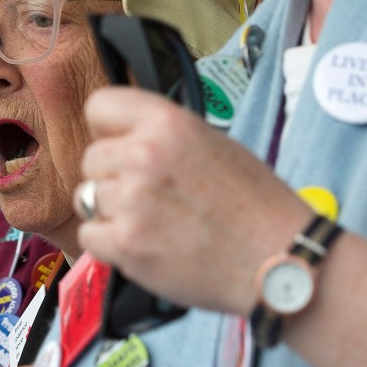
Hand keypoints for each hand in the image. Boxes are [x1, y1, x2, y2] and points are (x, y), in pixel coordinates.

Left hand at [76, 86, 307, 313]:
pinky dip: (111, 245)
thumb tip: (123, 141)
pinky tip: (145, 245)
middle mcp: (145, 155)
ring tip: (152, 223)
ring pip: (87, 198)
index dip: (107, 129)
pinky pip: (90, 236)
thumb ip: (163, 137)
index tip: (117, 144)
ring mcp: (132, 201)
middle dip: (112, 177)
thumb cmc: (255, 206)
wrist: (279, 259)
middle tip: (148, 196)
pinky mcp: (126, 244)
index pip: (100, 106)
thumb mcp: (214, 144)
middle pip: (92, 159)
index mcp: (168, 123)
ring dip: (112, 212)